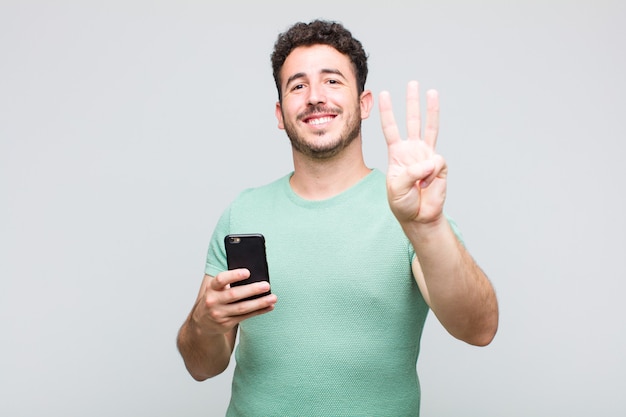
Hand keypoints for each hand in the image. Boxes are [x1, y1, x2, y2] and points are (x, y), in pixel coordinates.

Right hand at [191, 269, 275, 334]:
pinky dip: (259, 311)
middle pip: (234, 294)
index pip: (221, 280)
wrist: (202, 323)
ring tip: (273, 297)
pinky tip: (269, 307)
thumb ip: (230, 283)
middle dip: (252, 290)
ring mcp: (219, 314)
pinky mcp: (226, 324)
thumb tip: (254, 276)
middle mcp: (213, 301)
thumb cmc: (215, 299)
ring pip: (242, 308)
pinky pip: (245, 316)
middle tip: (266, 285)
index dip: (234, 275)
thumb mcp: (216, 289)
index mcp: (211, 288)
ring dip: (260, 303)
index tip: (248, 272)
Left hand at [379, 81, 446, 224]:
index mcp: (397, 154)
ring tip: (432, 92)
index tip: (382, 94)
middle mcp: (412, 150)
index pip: (390, 128)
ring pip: (430, 128)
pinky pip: (437, 163)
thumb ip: (411, 173)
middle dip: (411, 102)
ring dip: (431, 110)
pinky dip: (431, 175)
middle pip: (412, 121)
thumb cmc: (403, 203)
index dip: (387, 112)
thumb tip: (431, 161)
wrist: (419, 216)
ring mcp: (427, 155)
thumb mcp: (397, 188)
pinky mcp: (440, 165)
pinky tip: (427, 184)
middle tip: (413, 83)